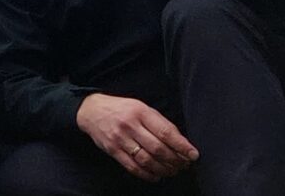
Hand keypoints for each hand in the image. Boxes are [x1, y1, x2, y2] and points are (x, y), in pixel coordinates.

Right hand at [77, 94, 196, 181]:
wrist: (91, 110)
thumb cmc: (121, 109)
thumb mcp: (141, 107)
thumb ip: (159, 122)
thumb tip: (180, 141)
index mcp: (141, 112)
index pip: (166, 132)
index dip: (182, 146)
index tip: (193, 154)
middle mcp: (130, 125)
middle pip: (157, 148)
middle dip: (174, 160)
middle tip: (183, 165)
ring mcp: (120, 139)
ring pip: (146, 160)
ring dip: (163, 169)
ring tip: (172, 171)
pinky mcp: (113, 150)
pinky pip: (133, 167)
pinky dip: (147, 174)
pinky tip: (156, 176)